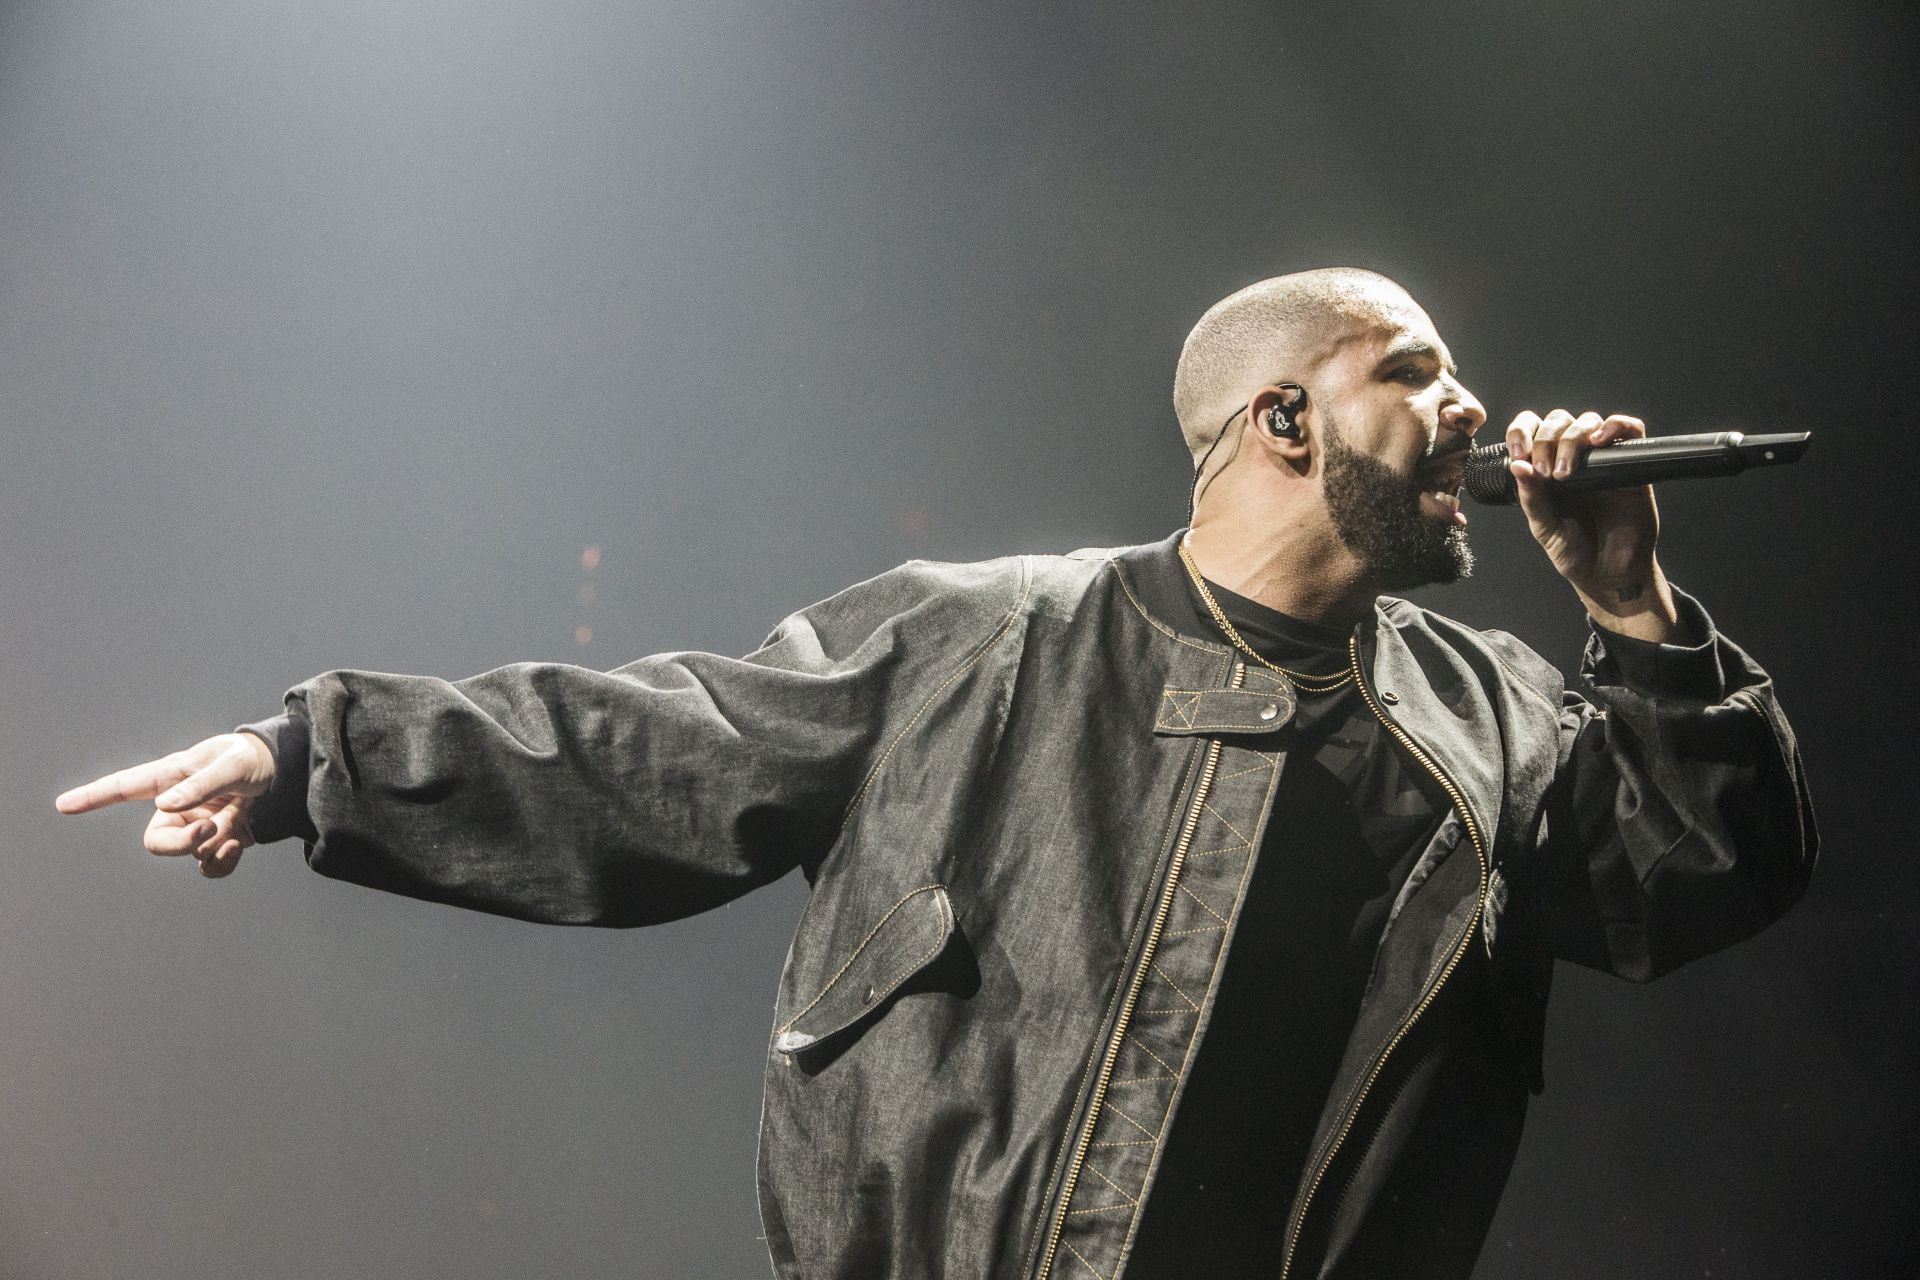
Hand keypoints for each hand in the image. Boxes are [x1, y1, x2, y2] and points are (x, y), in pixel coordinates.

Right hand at [55, 733, 276, 877]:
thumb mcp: (232, 765)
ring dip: (211, 847)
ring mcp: (198, 825)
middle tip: (208, 831)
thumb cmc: (253, 758)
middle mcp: (179, 805)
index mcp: (172, 777)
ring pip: (187, 855)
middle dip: (179, 845)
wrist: (285, 774)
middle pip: (156, 841)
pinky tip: (238, 845)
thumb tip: (165, 806)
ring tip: (235, 826)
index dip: (94, 796)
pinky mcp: (219, 841)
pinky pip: (209, 865)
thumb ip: (201, 785)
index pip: (125, 786)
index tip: (63, 805)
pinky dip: (222, 862)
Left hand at [1506, 409, 1681, 641]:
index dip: (1521, 431)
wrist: (1610, 572)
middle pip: (1559, 421)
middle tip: (1547, 472)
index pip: (1530, 430)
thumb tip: (1517, 467)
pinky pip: (1630, 429)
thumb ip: (1531, 498)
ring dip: (1573, 438)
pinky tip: (1599, 441)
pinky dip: (1615, 426)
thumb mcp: (1544, 527)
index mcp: (1544, 468)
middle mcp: (1572, 458)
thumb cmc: (1575, 551)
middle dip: (1546, 440)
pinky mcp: (1630, 464)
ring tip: (1567, 471)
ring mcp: (1601, 460)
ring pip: (1588, 421)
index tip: (1519, 453)